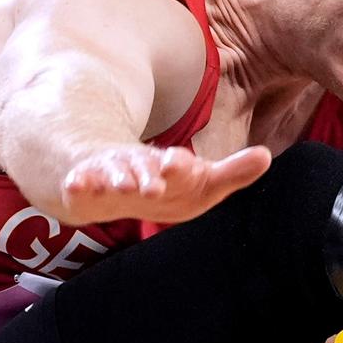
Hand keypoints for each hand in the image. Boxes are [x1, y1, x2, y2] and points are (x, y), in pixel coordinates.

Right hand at [59, 144, 271, 224]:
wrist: (114, 177)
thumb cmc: (169, 182)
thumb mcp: (202, 181)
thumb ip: (232, 173)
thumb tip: (266, 156)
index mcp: (171, 166)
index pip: (178, 165)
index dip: (181, 165)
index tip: (185, 163)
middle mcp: (141, 166)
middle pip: (145, 168)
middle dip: (149, 175)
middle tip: (154, 186)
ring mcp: (111, 173)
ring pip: (113, 174)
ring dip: (117, 179)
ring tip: (123, 185)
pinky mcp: (87, 183)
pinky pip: (81, 183)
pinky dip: (79, 184)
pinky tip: (76, 187)